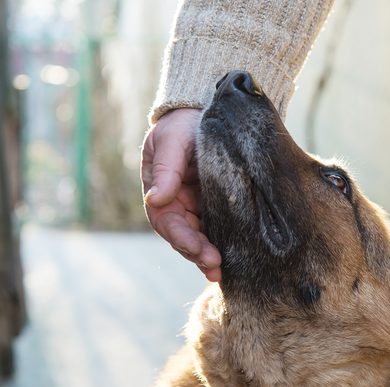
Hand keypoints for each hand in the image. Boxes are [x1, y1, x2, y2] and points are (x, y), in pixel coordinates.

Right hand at [141, 108, 221, 281]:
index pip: (167, 221)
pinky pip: (218, 229)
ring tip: (222, 272)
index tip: (198, 250)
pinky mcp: (215, 206)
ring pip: (200, 237)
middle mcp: (177, 204)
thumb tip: (155, 200)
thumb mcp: (172, 141)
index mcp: (160, 191)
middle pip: (184, 236)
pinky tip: (234, 259)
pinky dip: (223, 244)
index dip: (182, 239)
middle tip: (214, 267)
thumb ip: (166, 169)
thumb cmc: (182, 124)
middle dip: (197, 254)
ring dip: (208, 256)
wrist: (204, 112)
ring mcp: (196, 207)